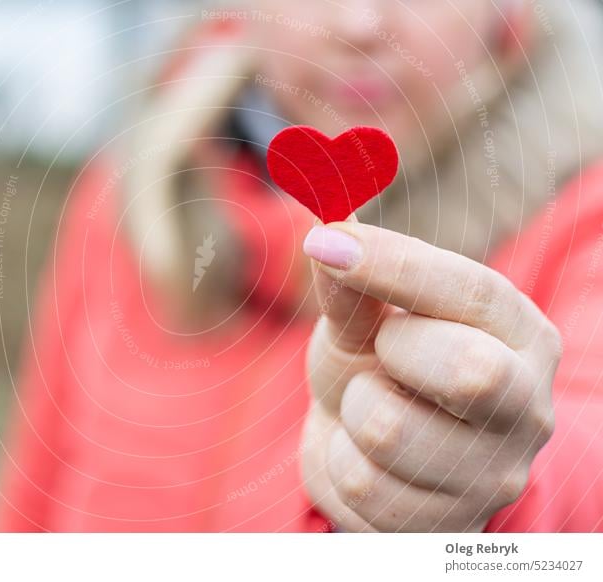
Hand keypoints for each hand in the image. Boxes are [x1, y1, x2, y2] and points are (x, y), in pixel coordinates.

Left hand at [299, 216, 562, 531]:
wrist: (367, 449)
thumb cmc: (377, 366)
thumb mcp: (364, 317)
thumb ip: (351, 279)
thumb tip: (326, 229)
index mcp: (518, 335)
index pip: (473, 292)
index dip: (396, 265)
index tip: (326, 243)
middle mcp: (526, 406)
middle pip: (468, 371)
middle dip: (392, 352)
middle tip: (382, 355)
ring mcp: (493, 474)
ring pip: (389, 431)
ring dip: (353, 410)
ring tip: (369, 408)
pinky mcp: (446, 525)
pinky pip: (361, 486)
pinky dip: (341, 460)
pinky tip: (362, 456)